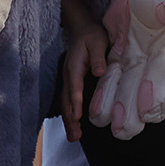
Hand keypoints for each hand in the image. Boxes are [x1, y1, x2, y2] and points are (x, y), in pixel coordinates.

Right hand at [57, 0, 111, 141]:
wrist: (81, 28)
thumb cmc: (92, 35)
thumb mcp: (98, 41)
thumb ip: (99, 56)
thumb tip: (99, 72)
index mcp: (74, 66)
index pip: (74, 86)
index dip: (76, 101)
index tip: (77, 116)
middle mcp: (68, 75)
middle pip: (66, 99)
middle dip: (70, 118)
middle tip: (75, 136)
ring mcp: (67, 79)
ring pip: (65, 102)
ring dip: (69, 120)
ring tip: (74, 137)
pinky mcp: (71, 82)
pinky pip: (68, 100)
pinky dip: (70, 113)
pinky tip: (74, 126)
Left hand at [93, 0, 164, 140]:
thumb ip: (163, 2)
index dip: (159, 93)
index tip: (148, 110)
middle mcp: (151, 61)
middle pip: (146, 94)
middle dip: (135, 114)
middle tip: (123, 128)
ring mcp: (133, 65)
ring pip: (126, 95)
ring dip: (116, 111)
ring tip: (106, 121)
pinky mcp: (115, 65)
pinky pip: (109, 86)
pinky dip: (102, 100)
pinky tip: (94, 112)